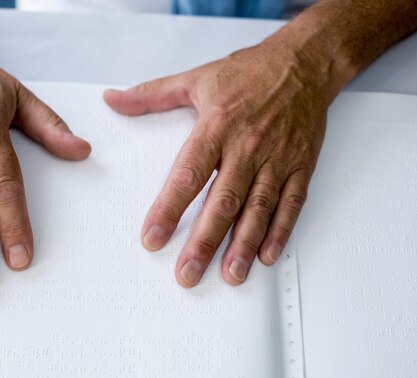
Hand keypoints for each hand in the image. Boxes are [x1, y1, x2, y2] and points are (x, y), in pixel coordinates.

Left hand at [104, 42, 333, 286]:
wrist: (303, 62)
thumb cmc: (249, 72)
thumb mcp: (195, 78)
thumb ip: (151, 95)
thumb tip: (113, 99)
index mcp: (216, 126)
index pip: (188, 174)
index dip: (168, 209)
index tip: (152, 238)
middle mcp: (247, 146)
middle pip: (223, 201)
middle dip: (204, 241)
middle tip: (187, 274)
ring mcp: (276, 159)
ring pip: (258, 208)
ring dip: (243, 245)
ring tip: (229, 275)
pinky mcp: (300, 166)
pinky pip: (291, 203)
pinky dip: (280, 231)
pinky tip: (265, 255)